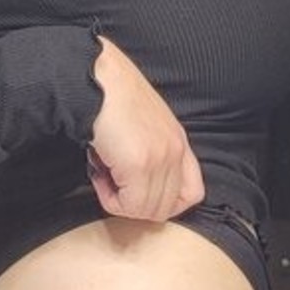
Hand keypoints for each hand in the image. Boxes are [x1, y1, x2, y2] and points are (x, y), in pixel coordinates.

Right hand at [87, 35, 204, 220]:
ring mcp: (161, 158)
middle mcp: (175, 151)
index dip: (165, 203)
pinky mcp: (140, 164)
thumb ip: (153, 154)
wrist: (96, 79)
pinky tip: (99, 172)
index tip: (139, 193)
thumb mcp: (145, 126)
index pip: (192, 193)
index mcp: (179, 141)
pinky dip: (109, 198)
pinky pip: (128, 205)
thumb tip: (135, 189)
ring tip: (104, 173)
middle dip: (134, 204)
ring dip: (119, 201)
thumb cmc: (112, 97)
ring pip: (146, 211)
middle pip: (165, 208)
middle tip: (113, 181)